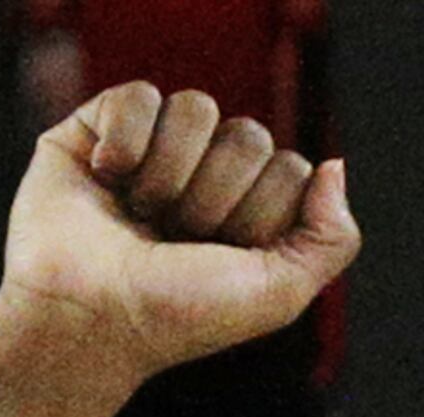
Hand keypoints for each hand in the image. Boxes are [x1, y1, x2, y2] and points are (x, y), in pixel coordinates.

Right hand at [0, 84, 356, 386]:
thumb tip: (335, 165)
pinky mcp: (101, 126)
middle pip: (249, 137)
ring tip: (140, 215)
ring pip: (198, 108)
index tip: (223, 256)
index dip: (260, 214)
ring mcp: (155, 148)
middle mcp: (205, 177)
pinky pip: (141, 95)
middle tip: (178, 239)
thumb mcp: (279, 293)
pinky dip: (126, 142)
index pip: (291, 171)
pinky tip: (107, 179)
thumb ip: (332, 239)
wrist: (87, 314)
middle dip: (216, 197)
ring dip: (171, 172)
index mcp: (250, 214)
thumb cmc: (178, 314)